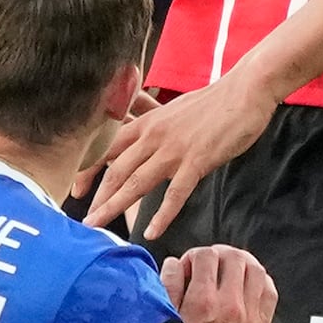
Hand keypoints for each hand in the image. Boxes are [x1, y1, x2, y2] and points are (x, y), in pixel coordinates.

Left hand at [89, 71, 274, 238]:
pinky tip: (152, 232)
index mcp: (147, 124)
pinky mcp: (197, 160)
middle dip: (96, 196)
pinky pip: (175, 194)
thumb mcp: (174, 111)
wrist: (245, 90)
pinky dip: (162, 215)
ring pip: (136, 182)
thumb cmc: (214, 102)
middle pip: (115, 169)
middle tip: (84, 219)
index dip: (88, 169)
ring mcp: (174, 149)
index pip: (107, 148)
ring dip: (114, 206)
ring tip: (98, 225)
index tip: (77, 188)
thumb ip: (155, 126)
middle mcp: (154, 136)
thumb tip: (143, 137)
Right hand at [164, 243, 274, 322]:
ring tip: (229, 270)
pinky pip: (269, 290)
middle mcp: (230, 306)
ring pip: (256, 269)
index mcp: (202, 303)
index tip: (188, 268)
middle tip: (209, 265)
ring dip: (241, 263)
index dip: (194, 256)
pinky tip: (247, 284)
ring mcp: (250, 316)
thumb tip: (173, 265)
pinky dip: (259, 280)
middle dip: (218, 255)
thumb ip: (168, 288)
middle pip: (233, 257)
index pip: (205, 256)